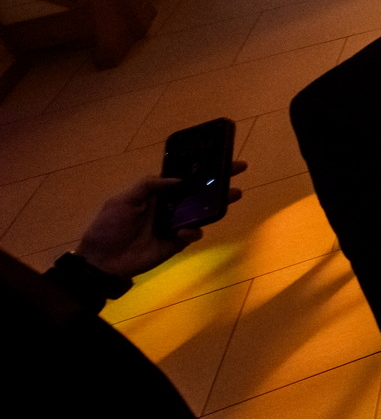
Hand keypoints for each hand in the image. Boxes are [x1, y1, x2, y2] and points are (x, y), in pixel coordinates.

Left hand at [73, 167, 250, 280]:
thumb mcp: (123, 200)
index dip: (200, 168)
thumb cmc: (109, 226)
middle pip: (199, 192)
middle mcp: (170, 207)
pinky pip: (192, 234)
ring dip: (218, 204)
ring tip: (233, 195)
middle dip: (219, 181)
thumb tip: (178, 180)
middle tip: (239, 169)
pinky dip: (193, 232)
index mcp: (157, 194)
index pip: (183, 178)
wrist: (103, 260)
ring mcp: (175, 225)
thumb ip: (148, 186)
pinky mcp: (177, 243)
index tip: (219, 158)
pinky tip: (185, 232)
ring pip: (202, 212)